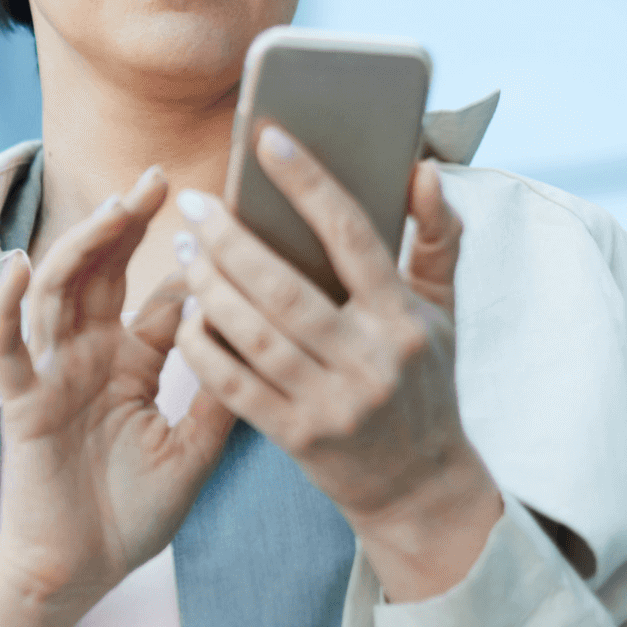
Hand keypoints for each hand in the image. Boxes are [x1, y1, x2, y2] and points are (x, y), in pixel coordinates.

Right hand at [0, 166, 232, 626]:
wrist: (77, 572)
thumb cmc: (128, 516)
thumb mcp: (192, 453)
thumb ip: (222, 399)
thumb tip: (272, 345)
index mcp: (131, 363)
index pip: (158, 295)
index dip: (186, 257)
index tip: (222, 212)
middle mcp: (89, 357)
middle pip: (104, 272)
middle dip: (126, 223)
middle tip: (159, 178)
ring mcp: (52, 375)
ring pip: (59, 293)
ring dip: (82, 247)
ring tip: (113, 209)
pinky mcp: (21, 403)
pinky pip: (6, 349)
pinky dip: (4, 307)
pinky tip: (17, 267)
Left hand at [170, 126, 502, 601]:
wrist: (420, 487)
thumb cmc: (424, 383)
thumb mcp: (443, 314)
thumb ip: (437, 240)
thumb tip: (423, 169)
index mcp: (404, 319)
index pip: (352, 235)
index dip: (308, 183)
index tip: (267, 139)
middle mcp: (371, 360)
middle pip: (286, 287)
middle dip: (231, 239)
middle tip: (194, 204)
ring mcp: (332, 403)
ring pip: (253, 334)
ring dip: (209, 288)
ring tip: (183, 251)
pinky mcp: (298, 437)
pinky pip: (235, 385)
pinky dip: (204, 349)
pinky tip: (185, 315)